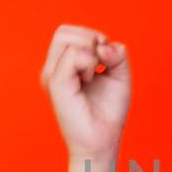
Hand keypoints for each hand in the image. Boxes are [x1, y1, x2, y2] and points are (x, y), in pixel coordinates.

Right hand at [42, 24, 130, 161]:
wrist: (103, 140)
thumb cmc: (108, 111)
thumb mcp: (119, 74)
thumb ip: (116, 52)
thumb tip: (102, 45)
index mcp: (62, 65)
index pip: (69, 32)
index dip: (92, 37)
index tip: (104, 60)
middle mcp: (53, 69)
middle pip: (63, 31)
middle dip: (90, 39)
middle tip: (100, 65)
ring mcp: (51, 76)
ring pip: (66, 38)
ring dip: (90, 51)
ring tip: (93, 75)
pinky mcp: (56, 83)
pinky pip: (73, 55)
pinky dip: (90, 63)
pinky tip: (91, 80)